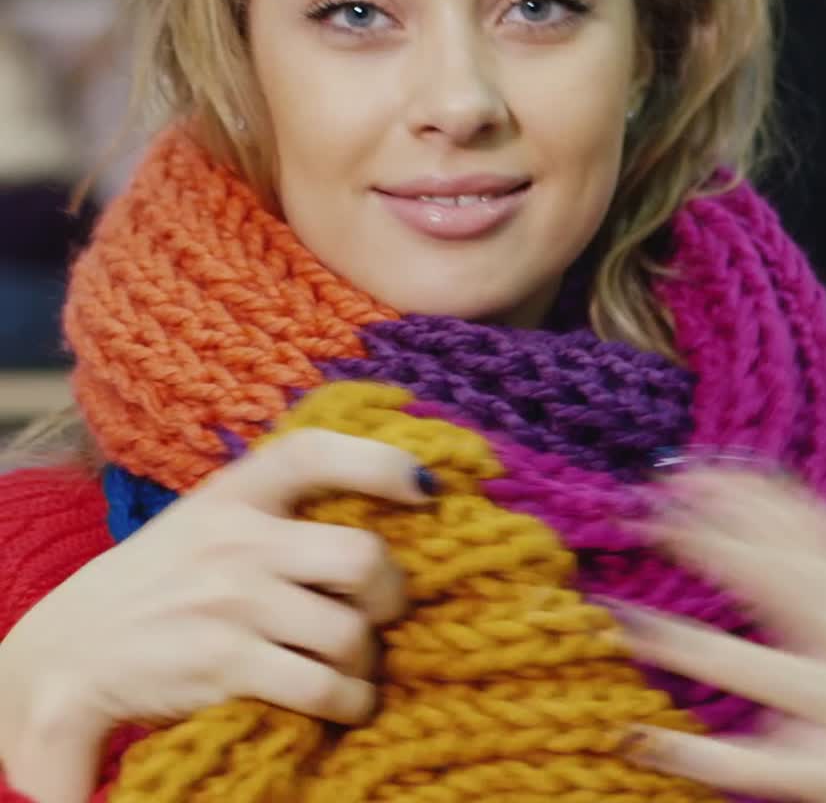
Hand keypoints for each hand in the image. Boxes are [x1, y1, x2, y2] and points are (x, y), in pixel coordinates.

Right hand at [0, 429, 434, 802]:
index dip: (380, 461)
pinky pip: (320, 684)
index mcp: (236, 494)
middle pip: (360, 556)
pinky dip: (347, 701)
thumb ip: (279, 510)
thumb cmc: (163, 580)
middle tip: (388, 610)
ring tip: (362, 668)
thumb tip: (386, 504)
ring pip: (349, 630)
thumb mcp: (212, 520)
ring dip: (369, 659)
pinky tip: (344, 704)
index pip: (314, 454)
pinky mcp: (225, 664)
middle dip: (392, 592)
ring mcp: (232, 603)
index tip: (425, 485)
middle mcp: (239, 540)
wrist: (67, 648)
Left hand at [619, 471, 825, 802]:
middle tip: (648, 505)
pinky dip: (713, 758)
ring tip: (625, 619)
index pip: (824, 540)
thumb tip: (822, 577)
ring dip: (693, 643)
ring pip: (771, 669)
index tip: (699, 465)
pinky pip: (776, 767)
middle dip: (717, 538)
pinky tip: (657, 742)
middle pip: (791, 581)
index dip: (758, 498)